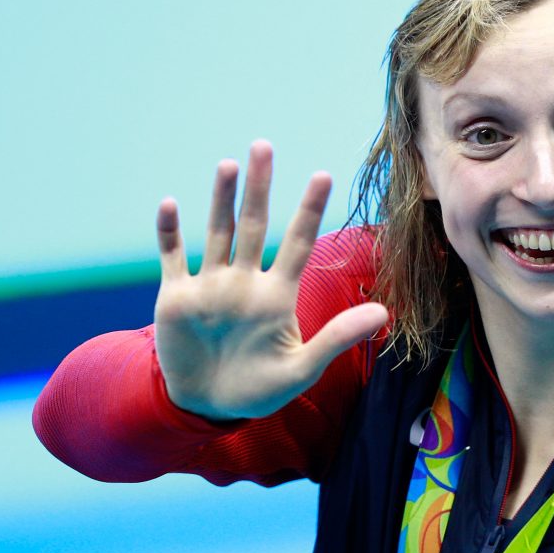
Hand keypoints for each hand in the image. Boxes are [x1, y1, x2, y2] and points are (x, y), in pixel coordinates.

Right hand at [153, 140, 388, 420]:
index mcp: (276, 296)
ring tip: (229, 165)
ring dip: (220, 200)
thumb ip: (337, 338)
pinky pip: (172, 258)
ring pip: (217, 233)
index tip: (324, 174)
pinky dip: (169, 232)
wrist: (208, 407)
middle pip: (254, 225)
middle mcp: (244, 282)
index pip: (298, 243)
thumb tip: (385, 313)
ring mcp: (210, 287)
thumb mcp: (302, 368)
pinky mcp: (177, 298)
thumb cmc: (259, 390)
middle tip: (264, 145)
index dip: (309, 210)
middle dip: (259, 187)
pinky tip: (169, 204)